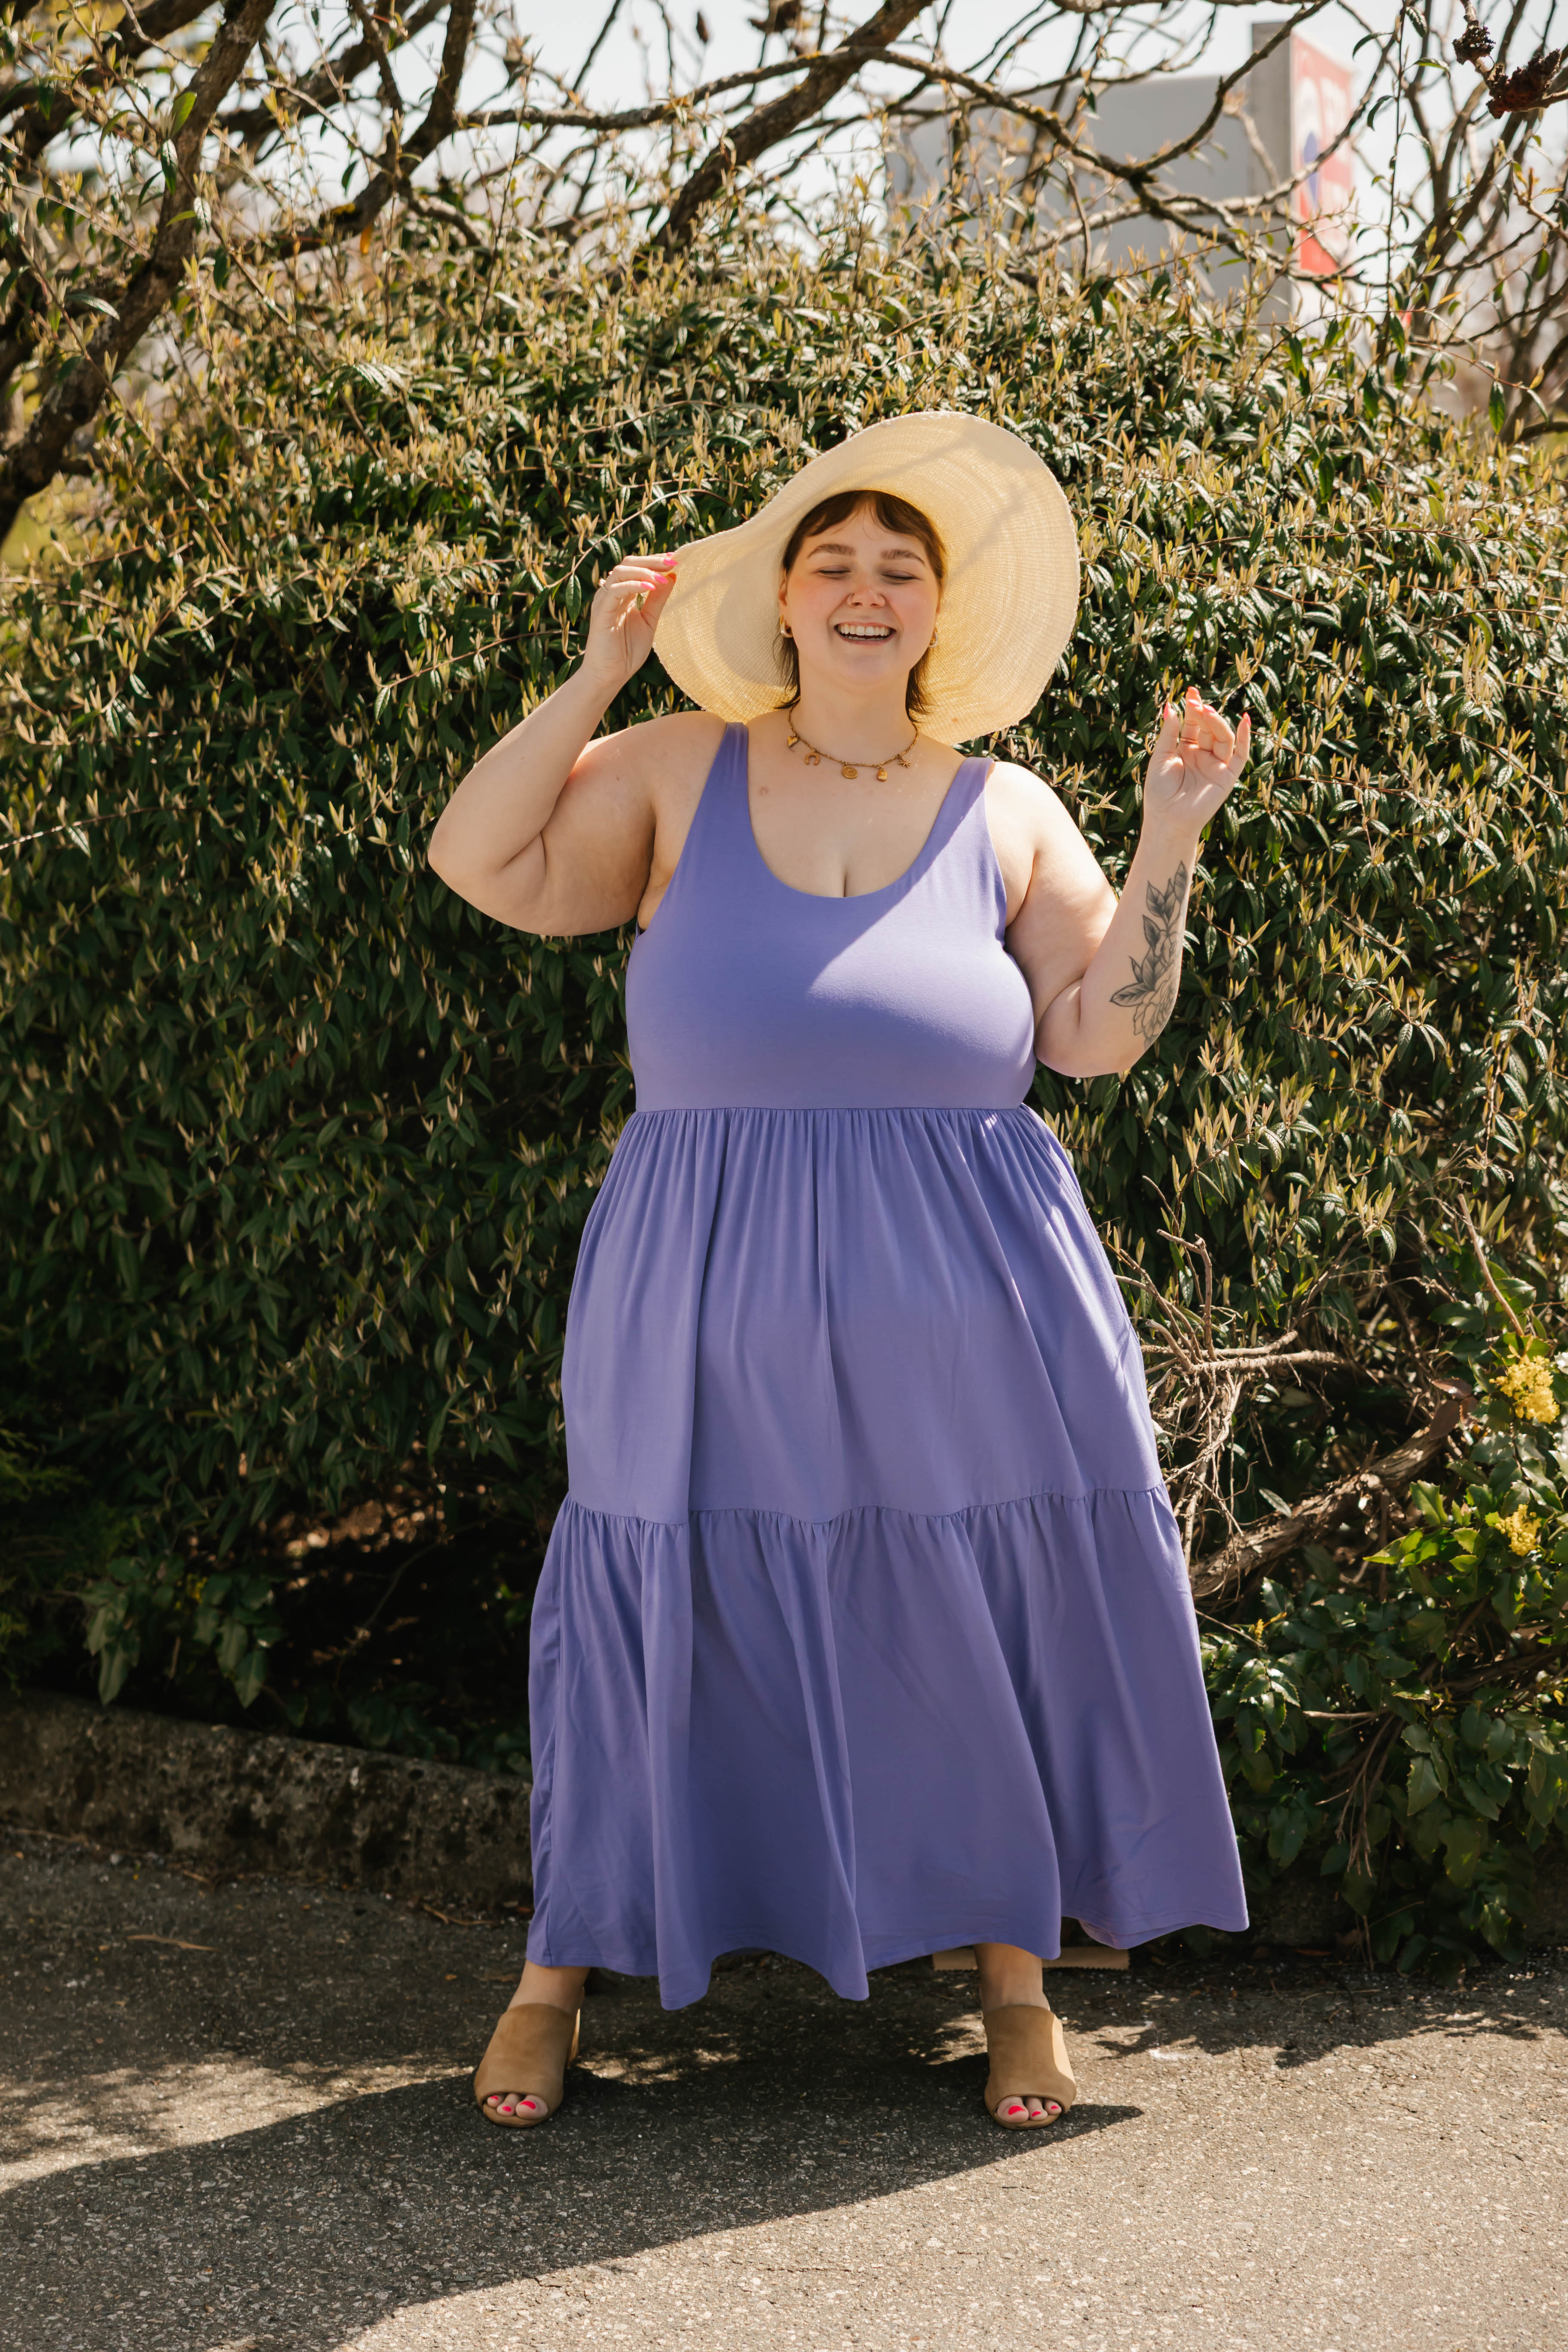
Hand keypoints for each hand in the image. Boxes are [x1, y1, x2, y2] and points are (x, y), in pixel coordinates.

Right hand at [580, 552, 678, 690]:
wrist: (610, 676)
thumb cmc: (627, 653)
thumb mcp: (649, 621)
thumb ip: (657, 600)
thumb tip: (671, 577)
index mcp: (622, 594)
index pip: (636, 567)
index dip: (655, 561)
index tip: (675, 559)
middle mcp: (611, 594)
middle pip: (628, 563)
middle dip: (651, 560)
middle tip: (672, 562)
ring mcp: (604, 601)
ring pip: (620, 572)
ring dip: (644, 571)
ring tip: (663, 576)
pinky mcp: (601, 612)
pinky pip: (615, 590)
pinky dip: (633, 585)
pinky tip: (651, 587)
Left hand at [1143, 687, 1249, 838]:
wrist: (1167, 821)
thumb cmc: (1159, 793)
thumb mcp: (1160, 758)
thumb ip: (1169, 733)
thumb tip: (1172, 706)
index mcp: (1186, 750)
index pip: (1194, 723)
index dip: (1193, 708)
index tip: (1190, 691)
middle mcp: (1203, 755)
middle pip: (1209, 727)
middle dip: (1203, 712)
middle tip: (1195, 700)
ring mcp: (1216, 765)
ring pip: (1223, 737)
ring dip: (1218, 722)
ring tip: (1207, 710)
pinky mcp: (1227, 776)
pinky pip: (1240, 755)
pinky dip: (1245, 738)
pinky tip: (1244, 720)